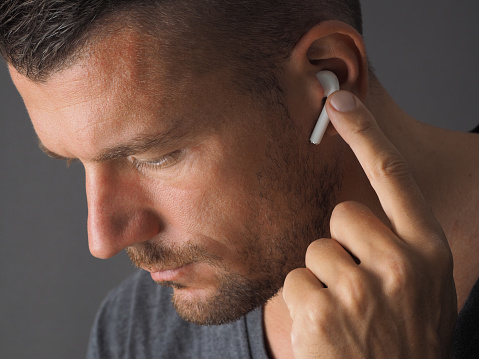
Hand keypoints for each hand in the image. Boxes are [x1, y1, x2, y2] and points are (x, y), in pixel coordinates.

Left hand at [283, 91, 456, 358]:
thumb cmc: (404, 337)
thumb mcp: (422, 288)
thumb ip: (399, 246)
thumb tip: (353, 215)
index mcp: (428, 251)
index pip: (394, 176)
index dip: (367, 133)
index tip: (342, 100)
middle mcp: (400, 264)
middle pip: (343, 215)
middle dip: (343, 245)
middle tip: (358, 286)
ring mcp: (361, 289)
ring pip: (314, 251)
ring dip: (323, 279)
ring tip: (346, 315)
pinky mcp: (322, 312)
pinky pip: (293, 282)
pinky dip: (303, 304)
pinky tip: (326, 331)